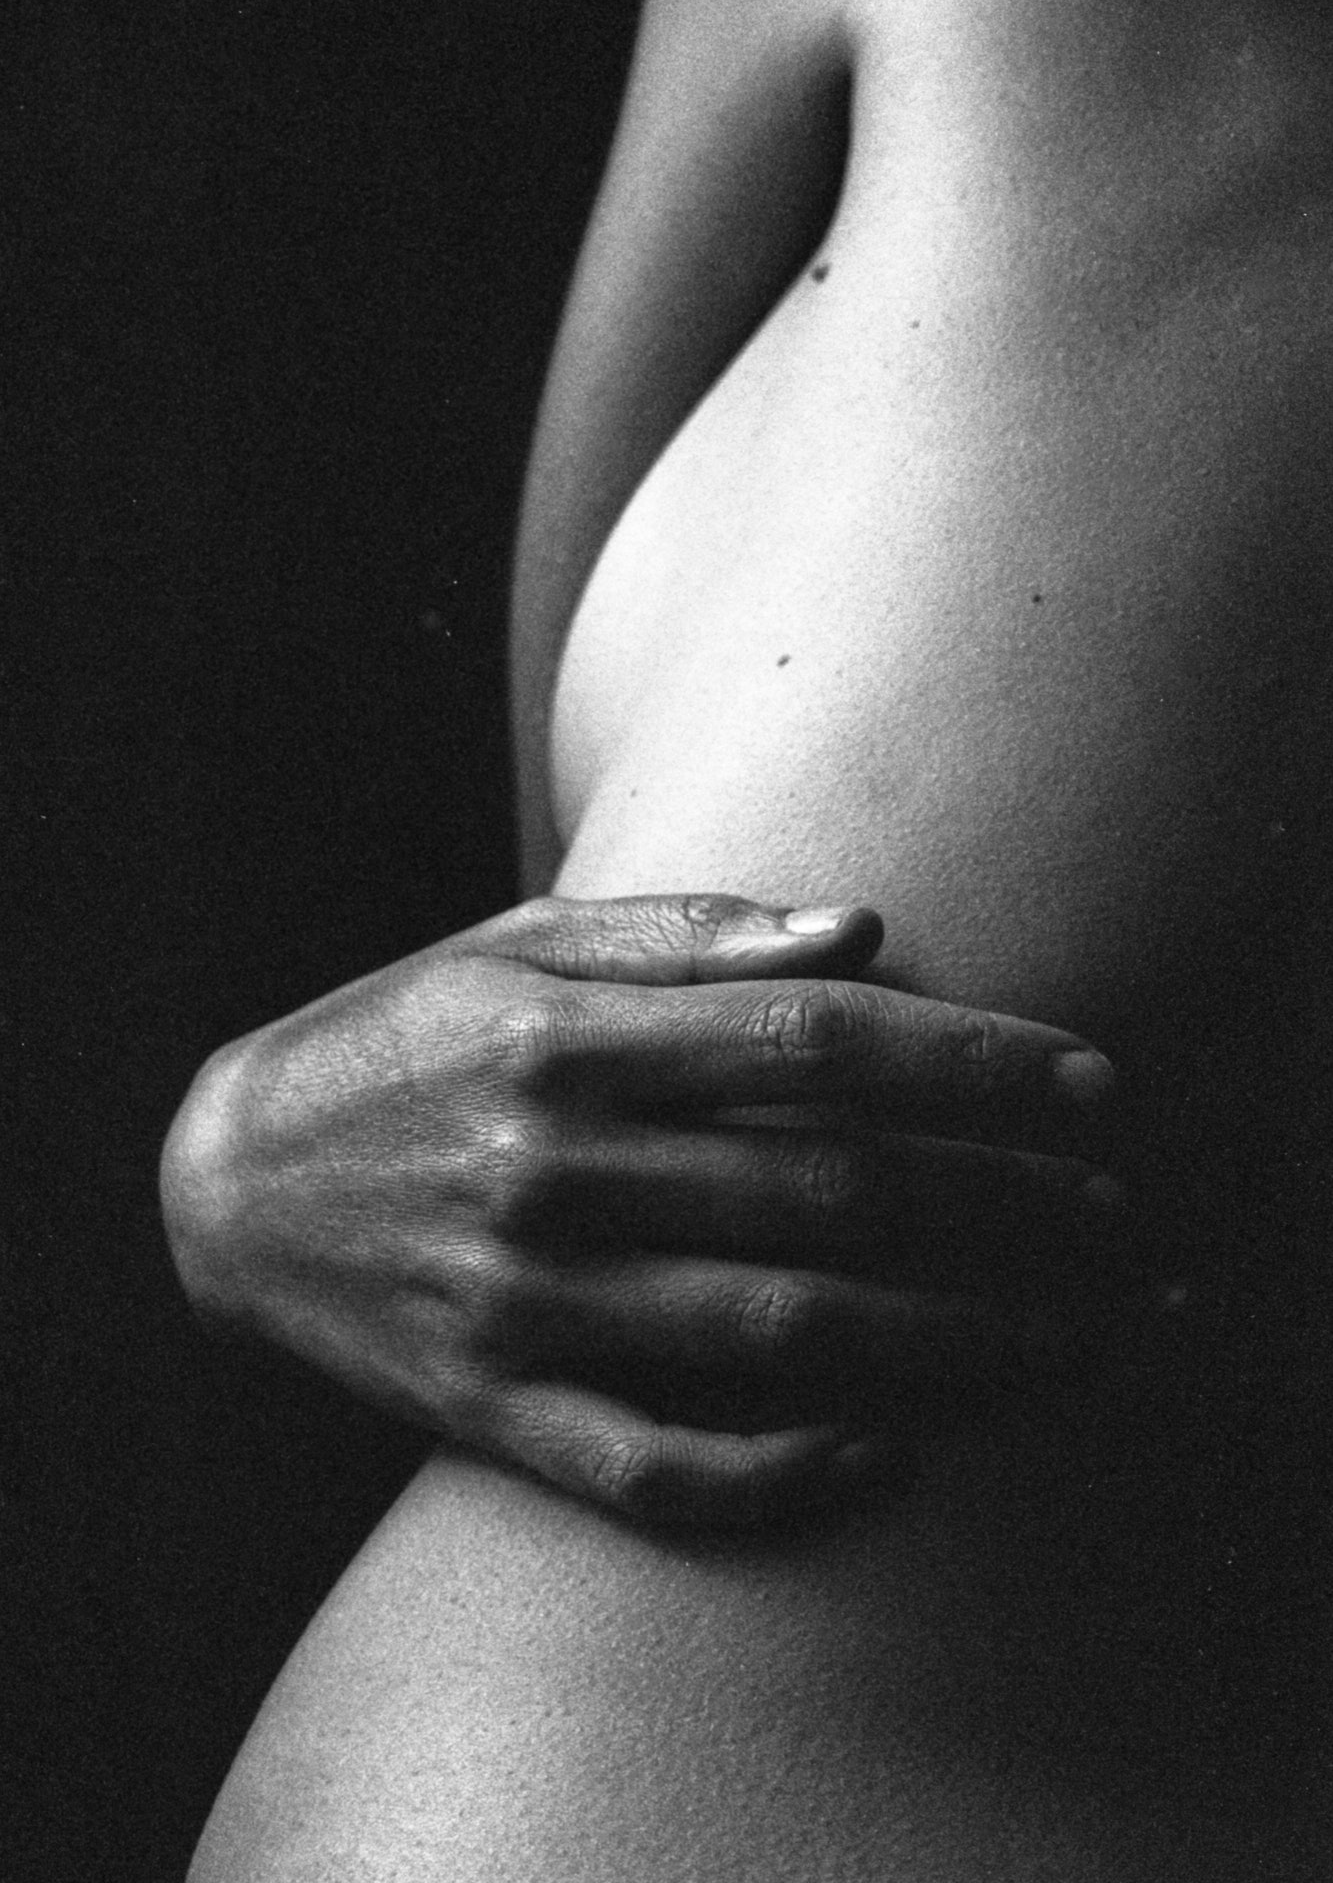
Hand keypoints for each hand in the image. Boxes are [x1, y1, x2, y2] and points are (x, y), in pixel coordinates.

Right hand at [160, 894, 1118, 1523]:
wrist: (226, 1180)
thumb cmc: (402, 1037)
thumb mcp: (516, 944)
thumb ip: (688, 936)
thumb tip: (862, 930)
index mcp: (568, 1037)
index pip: (813, 1045)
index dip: (970, 1063)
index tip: (1087, 1082)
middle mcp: (553, 1168)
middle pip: (830, 1193)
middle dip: (1003, 1206)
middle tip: (1118, 1220)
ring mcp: (523, 1301)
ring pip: (778, 1338)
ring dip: (951, 1347)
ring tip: (1071, 1342)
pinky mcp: (491, 1407)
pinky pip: (656, 1469)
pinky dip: (784, 1474)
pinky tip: (891, 1455)